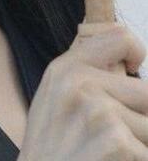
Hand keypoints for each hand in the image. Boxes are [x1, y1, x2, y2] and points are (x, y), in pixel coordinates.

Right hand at [17, 23, 147, 160]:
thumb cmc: (50, 145)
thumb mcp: (53, 96)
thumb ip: (83, 72)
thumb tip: (123, 60)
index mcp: (67, 69)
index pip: (120, 38)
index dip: (137, 54)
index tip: (134, 71)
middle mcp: (82, 84)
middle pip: (146, 93)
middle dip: (141, 118)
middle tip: (116, 134)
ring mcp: (101, 113)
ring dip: (140, 143)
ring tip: (110, 151)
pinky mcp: (119, 143)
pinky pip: (147, 151)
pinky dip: (136, 160)